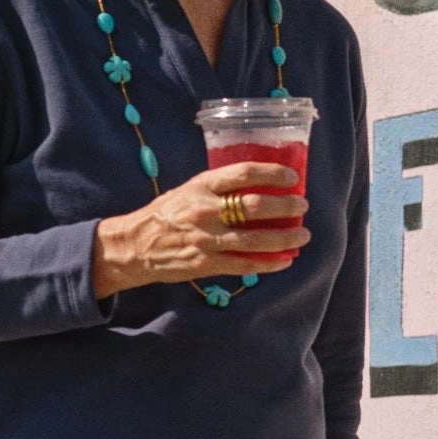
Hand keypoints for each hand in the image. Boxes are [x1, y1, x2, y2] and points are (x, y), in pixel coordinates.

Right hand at [88, 160, 306, 299]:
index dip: (273, 174)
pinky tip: (284, 260)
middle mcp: (205, 210)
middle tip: (302, 206)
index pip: (244, 174)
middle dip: (285, 207)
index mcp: (201, 186)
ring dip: (284, 238)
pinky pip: (244, 264)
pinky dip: (268, 263)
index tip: (291, 178)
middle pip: (255, 206)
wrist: (135, 244)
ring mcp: (206, 239)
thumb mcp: (188, 190)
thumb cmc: (166, 214)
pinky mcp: (205, 263)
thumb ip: (218, 188)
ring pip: (255, 239)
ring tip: (302, 236)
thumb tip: (258, 186)